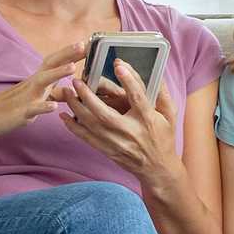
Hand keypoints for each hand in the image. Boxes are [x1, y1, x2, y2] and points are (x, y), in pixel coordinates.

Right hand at [0, 43, 80, 139]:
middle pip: (50, 65)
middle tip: (83, 45)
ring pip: (42, 82)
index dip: (70, 53)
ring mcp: (26, 98)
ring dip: (57, 74)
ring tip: (72, 67)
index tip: (87, 44)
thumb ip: (51, 90)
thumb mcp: (35, 96)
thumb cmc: (12, 108)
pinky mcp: (20, 113)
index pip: (55, 62)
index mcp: (38, 81)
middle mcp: (33, 85)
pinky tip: (54, 106)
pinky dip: (43, 107)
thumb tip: (70, 87)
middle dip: (67, 55)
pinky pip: (33, 109)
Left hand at [58, 58, 181, 182]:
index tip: (118, 65)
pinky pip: (86, 138)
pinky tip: (64, 116)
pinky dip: (73, 127)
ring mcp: (117, 143)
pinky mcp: (107, 150)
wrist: (158, 169)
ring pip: (92, 125)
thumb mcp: (170, 115)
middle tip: (77, 81)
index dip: (128, 81)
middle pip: (105, 113)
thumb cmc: (164, 138)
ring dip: (76, 108)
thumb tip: (155, 73)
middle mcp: (131, 132)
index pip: (137, 98)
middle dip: (88, 96)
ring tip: (67, 92)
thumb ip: (162, 94)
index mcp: (148, 120)